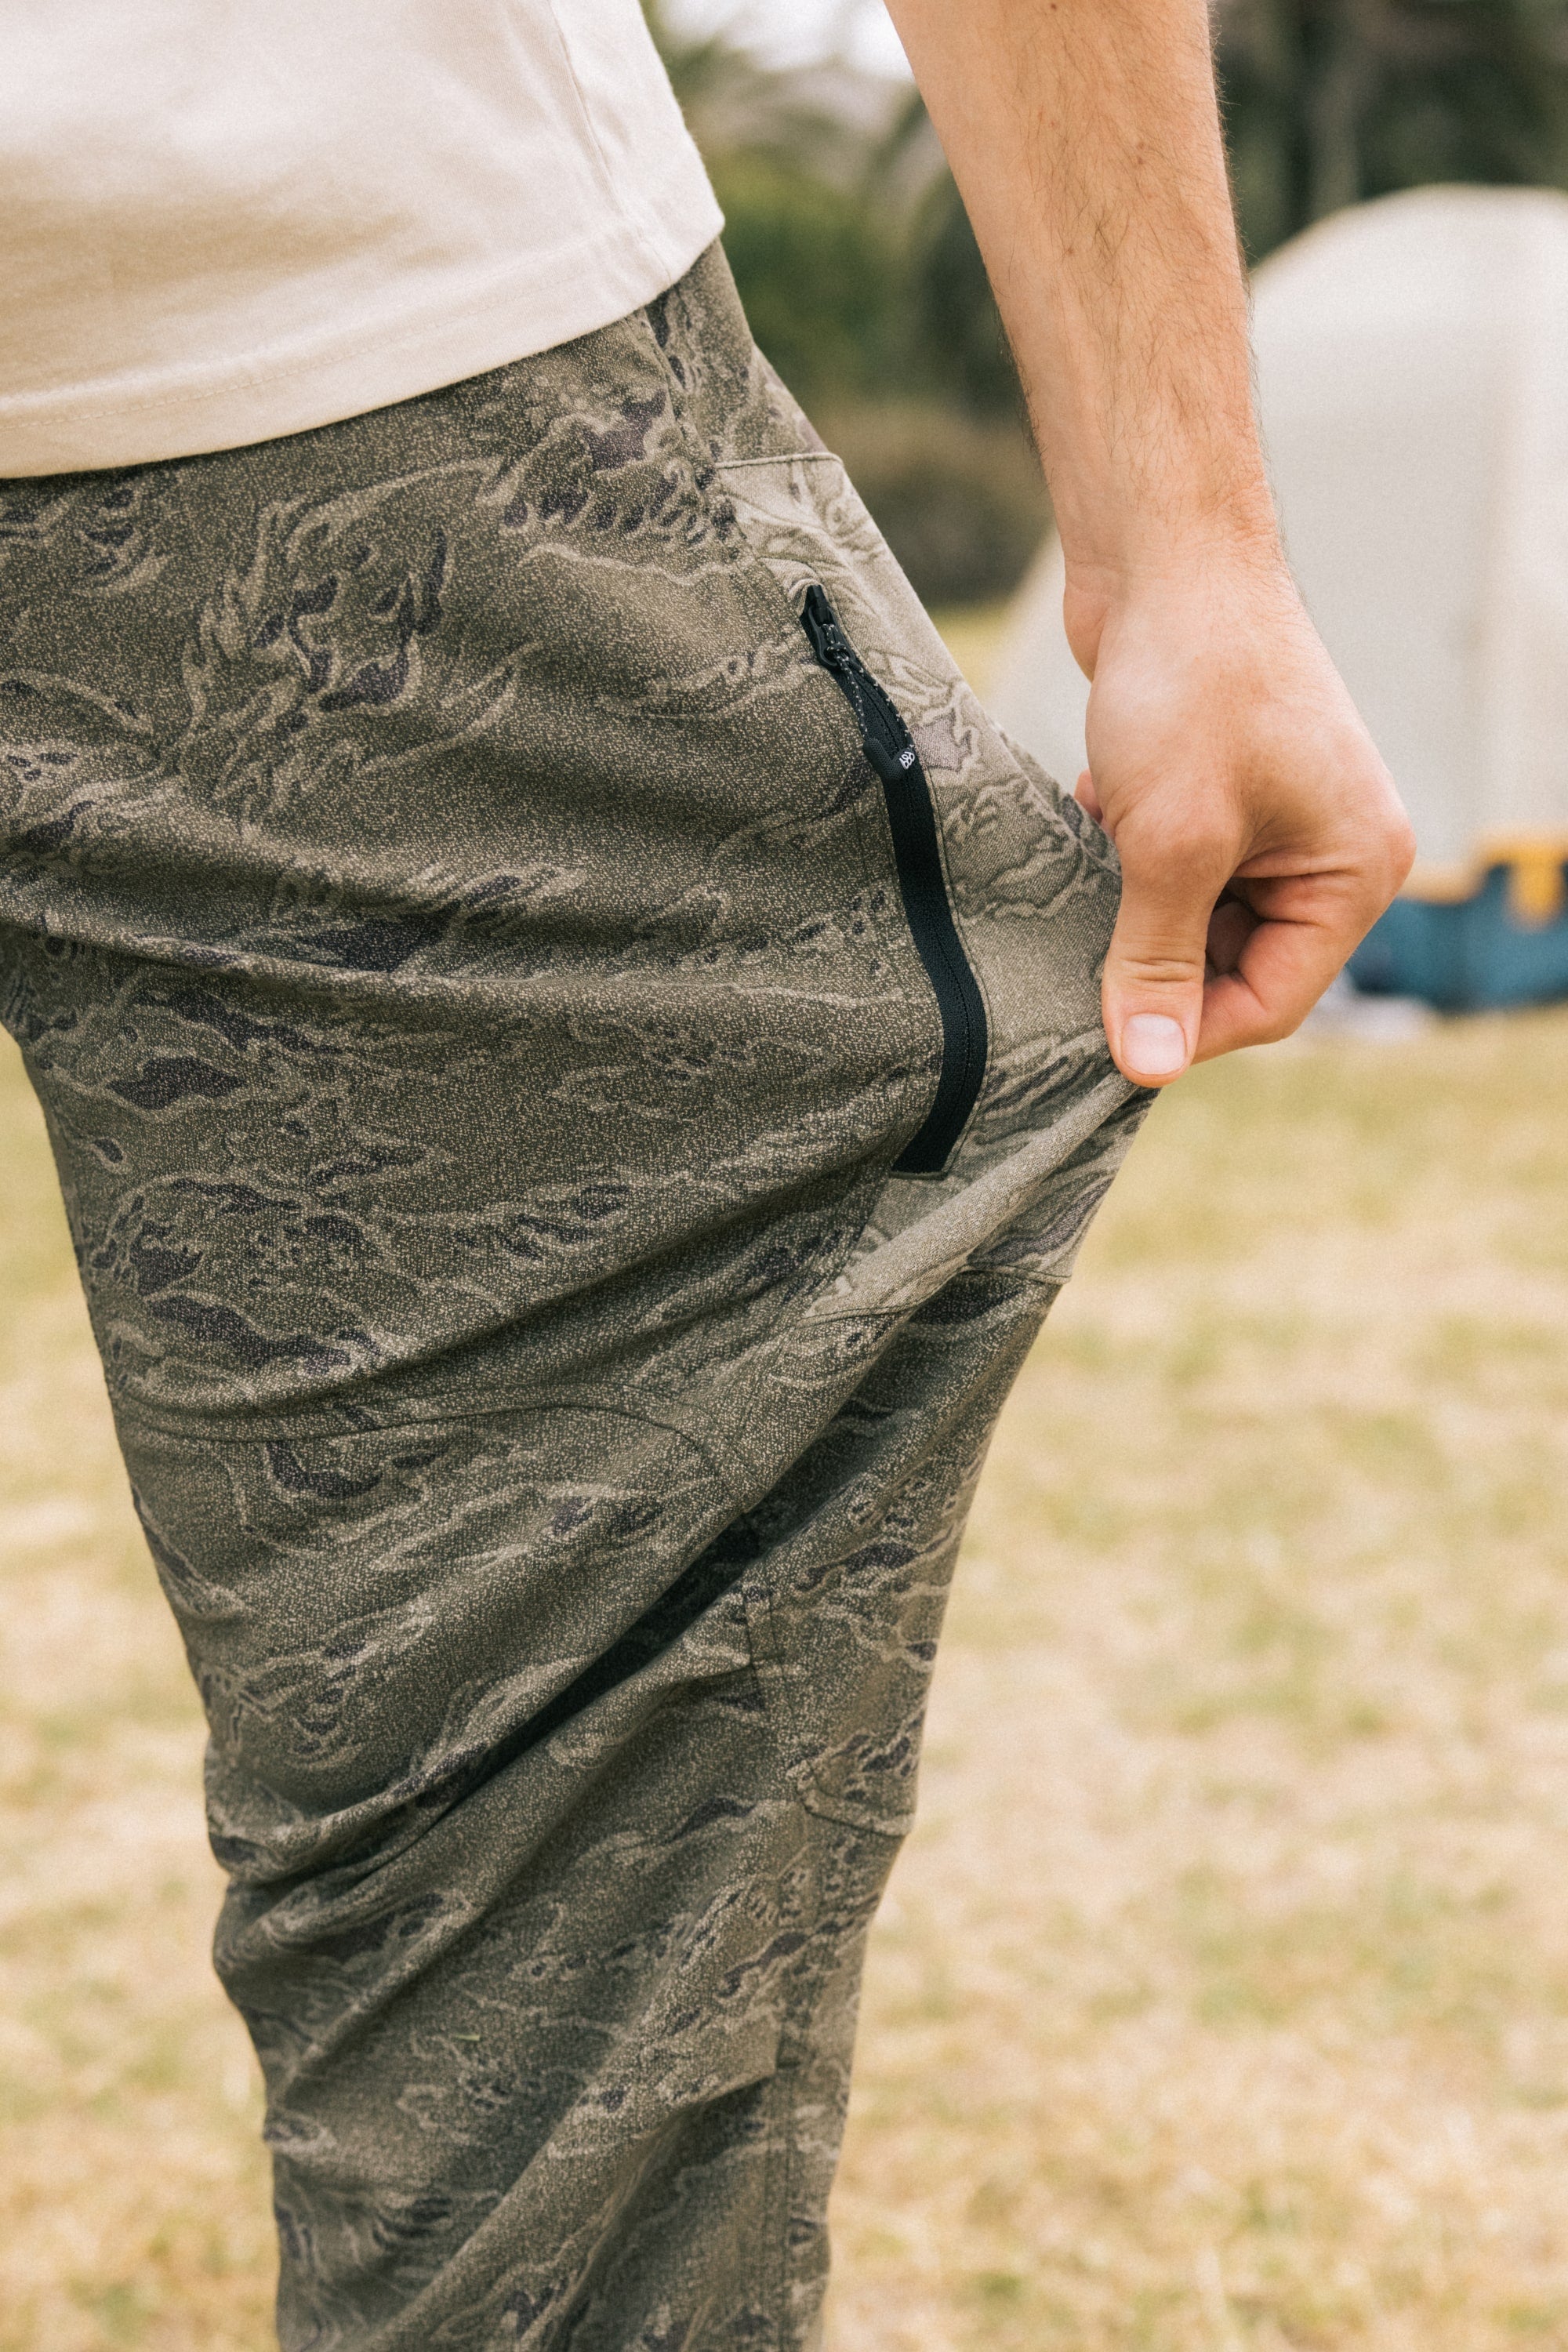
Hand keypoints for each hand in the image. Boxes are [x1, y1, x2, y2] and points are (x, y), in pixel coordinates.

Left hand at [1066, 546, 1415, 1085]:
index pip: (1273, 1001)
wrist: (1168, 553)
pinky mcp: (1227, 789)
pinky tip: (1102, 804)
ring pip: (1196, 915)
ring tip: (1104, 846)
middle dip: (1155, 952)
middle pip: (1235, 964)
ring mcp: (1281, 818)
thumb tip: (1145, 1065)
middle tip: (1083, 940)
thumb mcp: (1171, 842)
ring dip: (1133, 900)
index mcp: (1356, 871)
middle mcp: (1333, 850)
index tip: (1104, 1035)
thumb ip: (1156, 959)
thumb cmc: (1192, 685)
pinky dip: (1128, 852)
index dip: (1186, 1026)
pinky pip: (1176, 865)